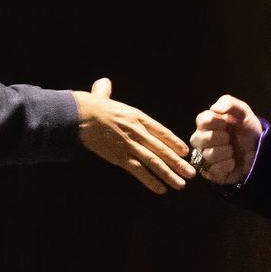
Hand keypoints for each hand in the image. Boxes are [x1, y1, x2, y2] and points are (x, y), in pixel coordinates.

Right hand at [73, 78, 194, 193]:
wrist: (79, 115)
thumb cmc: (89, 106)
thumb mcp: (103, 96)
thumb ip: (106, 91)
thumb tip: (104, 82)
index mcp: (138, 117)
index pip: (162, 131)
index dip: (175, 142)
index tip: (186, 152)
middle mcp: (138, 131)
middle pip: (162, 149)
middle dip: (178, 163)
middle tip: (191, 173)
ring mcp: (130, 145)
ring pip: (154, 162)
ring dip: (169, 174)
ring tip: (180, 185)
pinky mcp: (120, 157)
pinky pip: (139, 171)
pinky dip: (150, 181)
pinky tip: (160, 189)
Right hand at [189, 95, 261, 185]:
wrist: (260, 152)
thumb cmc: (249, 131)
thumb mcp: (243, 112)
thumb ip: (229, 103)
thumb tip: (214, 108)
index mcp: (207, 124)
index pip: (202, 120)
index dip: (216, 122)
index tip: (227, 123)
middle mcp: (202, 139)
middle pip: (200, 138)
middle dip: (221, 138)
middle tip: (230, 138)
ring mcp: (205, 156)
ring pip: (208, 154)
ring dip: (227, 152)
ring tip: (233, 150)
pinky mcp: (210, 172)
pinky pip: (214, 169)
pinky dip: (228, 165)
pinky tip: (233, 162)